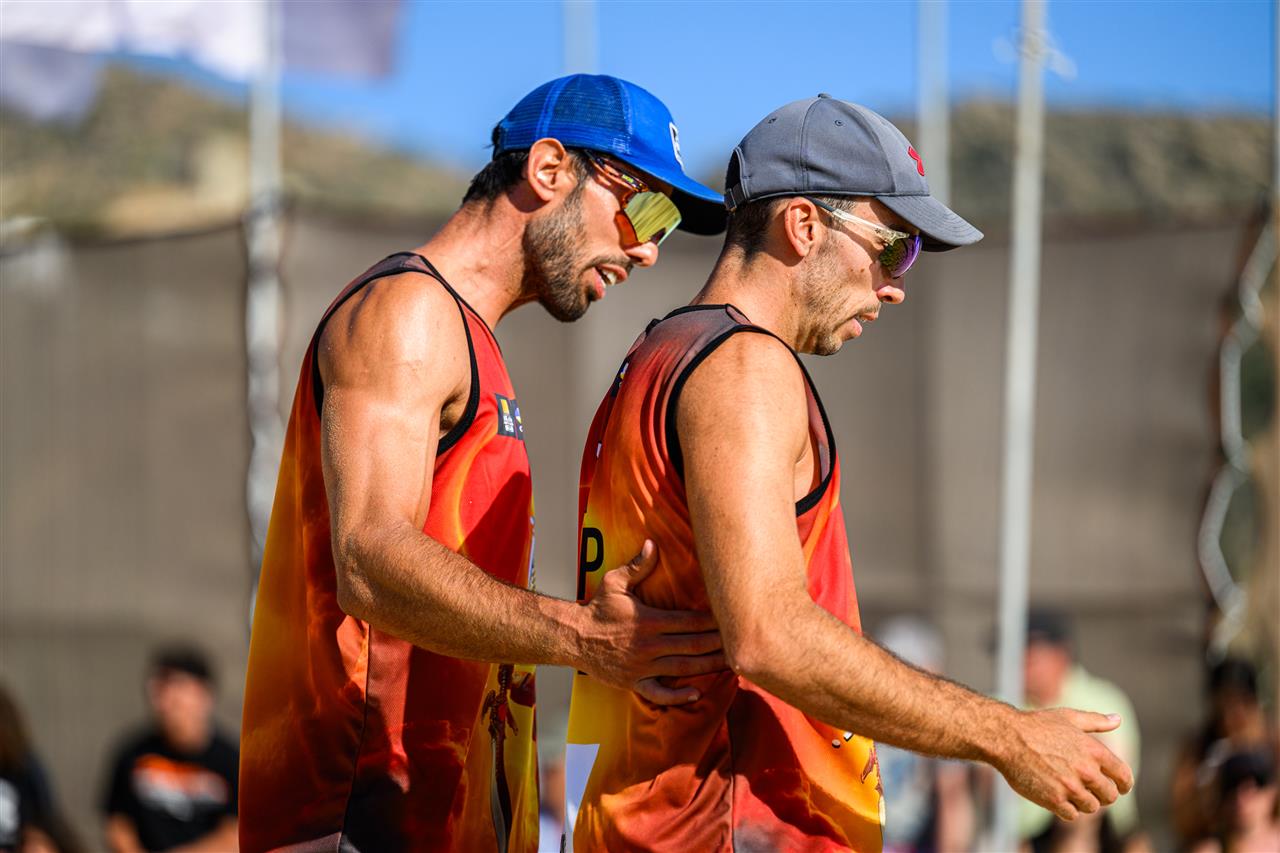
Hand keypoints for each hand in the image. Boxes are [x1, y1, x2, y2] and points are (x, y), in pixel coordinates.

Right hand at [576, 540, 725, 704]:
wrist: (573, 637)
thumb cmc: (597, 608)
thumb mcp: (615, 582)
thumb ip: (638, 566)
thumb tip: (652, 544)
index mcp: (649, 621)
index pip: (689, 622)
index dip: (711, 623)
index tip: (730, 621)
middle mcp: (649, 645)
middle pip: (692, 646)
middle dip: (717, 644)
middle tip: (740, 643)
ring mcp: (642, 666)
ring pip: (682, 668)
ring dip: (708, 667)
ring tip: (730, 665)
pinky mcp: (635, 682)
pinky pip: (659, 693)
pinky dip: (678, 696)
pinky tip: (696, 694)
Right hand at [997, 708, 1133, 819]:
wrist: (1006, 738)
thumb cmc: (1037, 725)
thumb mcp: (1068, 717)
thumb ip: (1096, 721)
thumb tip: (1119, 719)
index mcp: (1094, 750)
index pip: (1123, 776)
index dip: (1124, 784)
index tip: (1120, 788)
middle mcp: (1086, 770)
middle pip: (1109, 796)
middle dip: (1103, 794)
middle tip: (1091, 790)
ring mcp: (1070, 787)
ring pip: (1091, 807)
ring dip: (1084, 802)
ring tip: (1071, 792)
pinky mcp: (1054, 800)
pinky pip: (1072, 815)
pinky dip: (1068, 809)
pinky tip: (1059, 797)